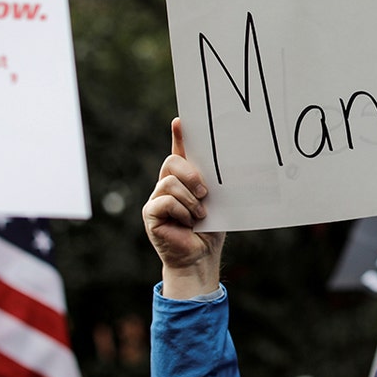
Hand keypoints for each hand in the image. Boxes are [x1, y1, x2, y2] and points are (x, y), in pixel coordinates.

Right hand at [142, 118, 225, 298]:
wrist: (201, 256)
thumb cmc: (211, 228)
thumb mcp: (217, 200)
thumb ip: (213, 181)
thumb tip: (226, 160)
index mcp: (184, 178)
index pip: (179, 151)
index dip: (179, 135)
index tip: (181, 120)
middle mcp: (167, 184)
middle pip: (172, 162)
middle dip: (191, 174)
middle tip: (205, 192)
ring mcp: (156, 198)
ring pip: (170, 182)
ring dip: (190, 199)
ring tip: (200, 214)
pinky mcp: (150, 213)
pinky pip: (165, 201)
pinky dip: (181, 211)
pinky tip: (188, 222)